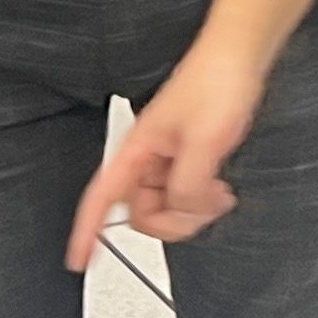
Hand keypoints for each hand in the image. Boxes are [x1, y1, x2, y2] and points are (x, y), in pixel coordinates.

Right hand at [68, 43, 270, 263]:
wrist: (239, 58)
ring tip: (219, 193)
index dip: (85, 231)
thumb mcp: (204, 143)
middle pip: (142, 212)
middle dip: (174, 220)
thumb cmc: (216, 83)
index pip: (100, 199)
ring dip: (194, 209)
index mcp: (135, 151)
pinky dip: (204, 200)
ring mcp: (167, 158)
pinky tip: (221, 189)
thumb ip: (187, 185)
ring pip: (167, 206)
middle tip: (203, 208)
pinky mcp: (187, 156)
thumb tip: (181, 212)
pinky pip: (186, 194)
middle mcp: (146, 157)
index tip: (78, 259)